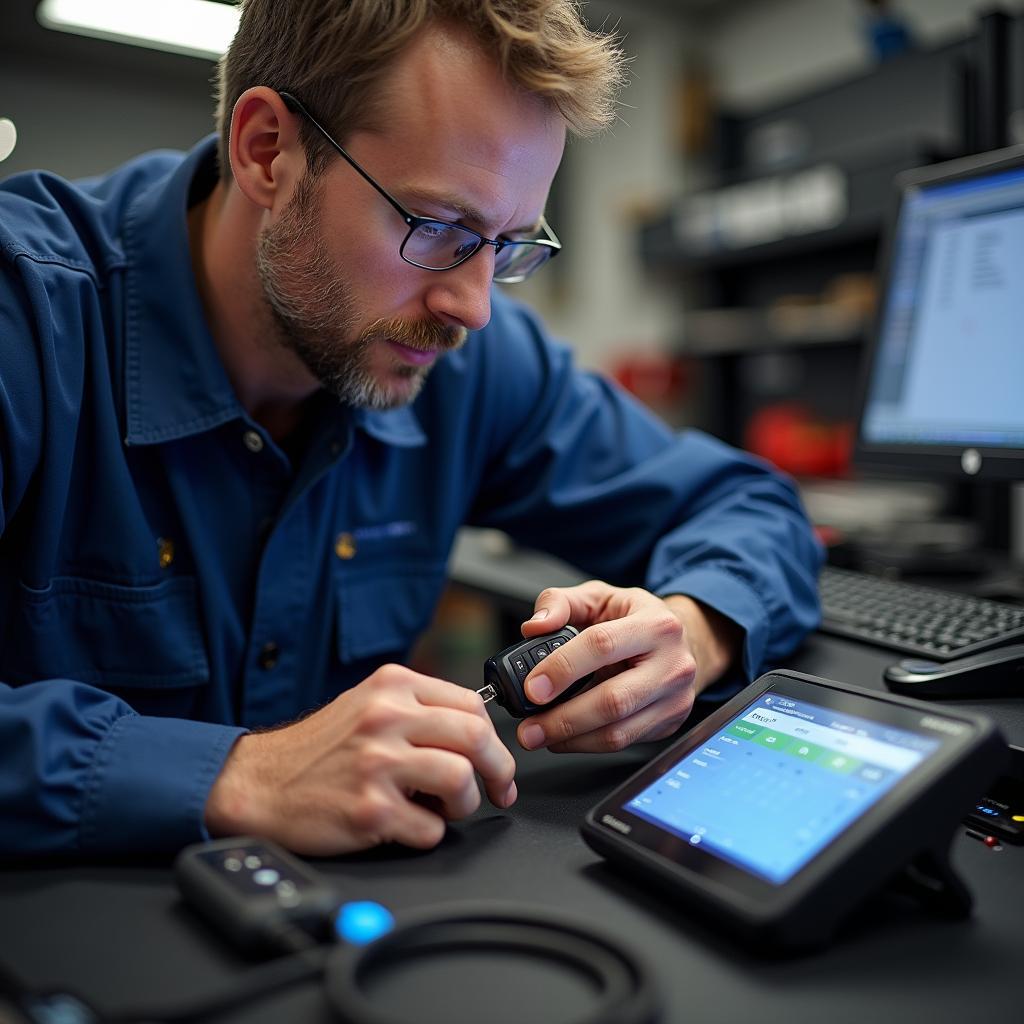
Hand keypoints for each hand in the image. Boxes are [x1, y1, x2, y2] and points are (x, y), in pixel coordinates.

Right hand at [205, 664, 517, 854]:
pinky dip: (428, 832)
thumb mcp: (367, 703)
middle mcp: (386, 717)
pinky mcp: (369, 808)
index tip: (497, 759)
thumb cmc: (317, 749)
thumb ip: (417, 708)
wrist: (257, 782)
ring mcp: (378, 763)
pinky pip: (430, 828)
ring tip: (443, 808)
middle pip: (476, 737)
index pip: (471, 704)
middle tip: (499, 789)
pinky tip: (407, 824)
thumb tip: (475, 731)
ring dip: (463, 803)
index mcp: (392, 686)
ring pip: (461, 780)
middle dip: (498, 770)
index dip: (494, 737)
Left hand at [516, 581, 741, 753]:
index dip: (562, 669)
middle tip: (528, 728)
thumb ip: (560, 603)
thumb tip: (534, 627)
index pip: (602, 645)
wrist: (682, 642)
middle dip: (563, 719)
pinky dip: (587, 744)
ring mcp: (675, 698)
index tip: (532, 688)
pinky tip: (565, 737)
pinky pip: (624, 742)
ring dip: (571, 739)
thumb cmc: (636, 618)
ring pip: (618, 731)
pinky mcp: (670, 723)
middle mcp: (672, 663)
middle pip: (613, 700)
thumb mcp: (599, 597)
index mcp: (655, 624)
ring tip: (539, 735)